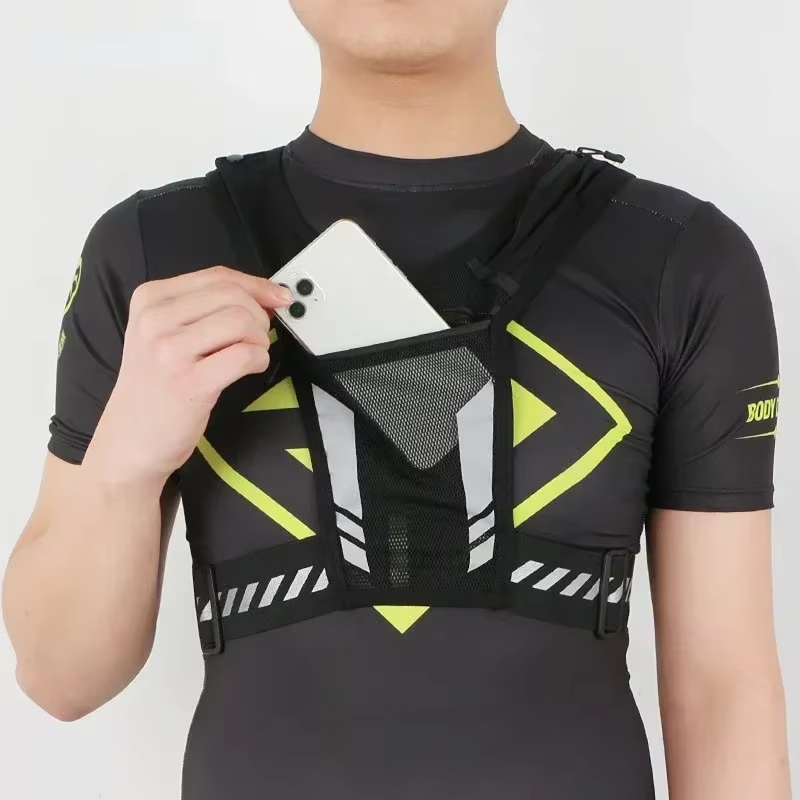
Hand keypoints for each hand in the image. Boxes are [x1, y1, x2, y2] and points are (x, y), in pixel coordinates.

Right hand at [86, 266, 292, 488]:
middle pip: (233, 296)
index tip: (279, 298)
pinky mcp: (190, 383)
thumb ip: (207, 309)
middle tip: (257, 337)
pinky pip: (245, 354)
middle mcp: (155, 320)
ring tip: (249, 356)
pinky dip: (259, 359)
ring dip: (259, 339)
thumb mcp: (165, 334)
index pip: (217, 276)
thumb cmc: (156, 388)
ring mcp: (169, 351)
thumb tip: (266, 294)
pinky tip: (249, 369)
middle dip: (259, 315)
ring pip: (241, 321)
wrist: (129, 440)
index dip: (257, 285)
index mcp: (150, 299)